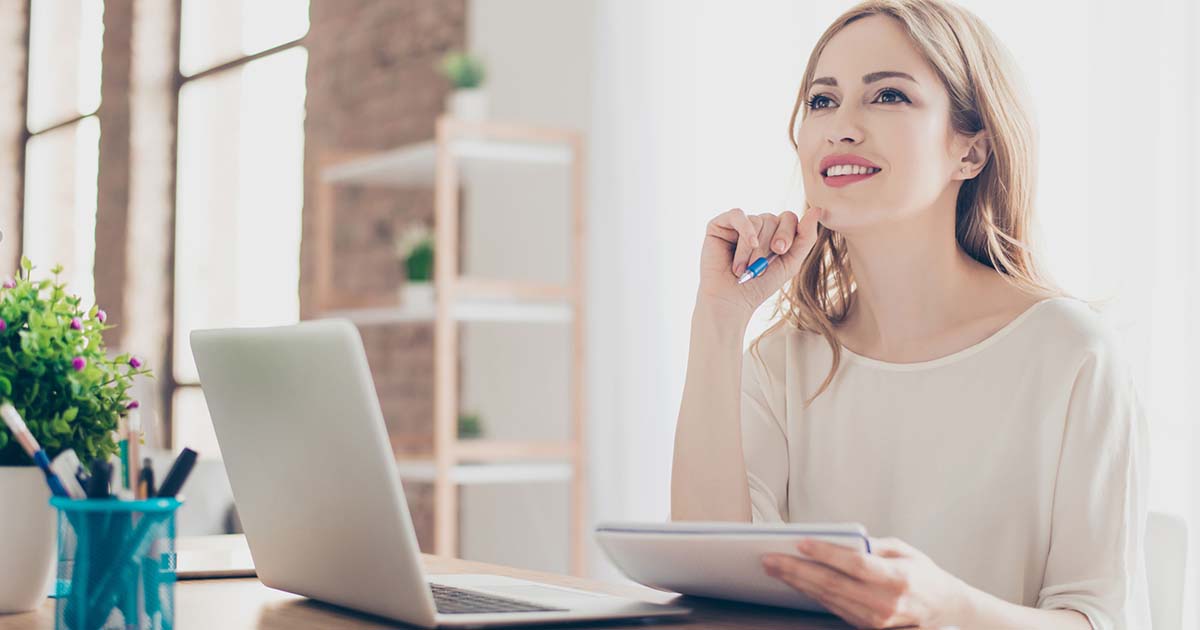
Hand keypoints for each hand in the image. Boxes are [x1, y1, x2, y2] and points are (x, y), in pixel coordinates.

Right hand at [697, 206, 824, 319]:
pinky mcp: (719, 226)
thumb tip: (818, 209)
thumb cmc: (760, 285)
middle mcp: (756, 226)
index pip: (788, 217)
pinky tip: (747, 245)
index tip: (780, 251)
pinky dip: (745, 230)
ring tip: (745, 268)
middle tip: (761, 264)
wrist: (731, 300)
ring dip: (753, 249)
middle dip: (769, 244)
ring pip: (756, 220)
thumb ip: (806, 237)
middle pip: (773, 218)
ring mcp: (737, 225)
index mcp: (773, 234)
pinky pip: (737, 214)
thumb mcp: (791, 262)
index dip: (788, 232)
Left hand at [761, 537, 970, 629]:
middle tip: (770, 557)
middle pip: (833, 585)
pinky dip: (811, 594)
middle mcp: (886, 603)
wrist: (945, 609)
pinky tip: (795, 582)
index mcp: (898, 578)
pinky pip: (834, 609)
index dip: (826, 554)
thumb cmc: (923, 574)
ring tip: (774, 568)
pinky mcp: (868, 627)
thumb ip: (872, 546)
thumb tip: (839, 539)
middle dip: (797, 570)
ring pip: (828, 599)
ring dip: (797, 583)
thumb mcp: (905, 550)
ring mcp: (876, 619)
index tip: (800, 542)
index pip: (855, 564)